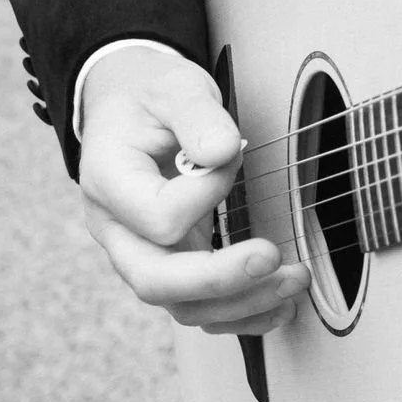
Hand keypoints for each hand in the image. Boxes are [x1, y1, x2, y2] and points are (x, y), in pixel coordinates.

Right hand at [78, 46, 309, 333]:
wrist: (129, 110)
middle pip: (156, 282)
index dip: (205, 194)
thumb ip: (197, 116)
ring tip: (293, 281)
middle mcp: (118, 231)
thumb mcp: (172, 87)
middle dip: (220, 279)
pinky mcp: (171, 265)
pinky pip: (199, 308)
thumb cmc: (149, 99)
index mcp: (109, 183)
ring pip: (181, 307)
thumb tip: (222, 151)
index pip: (158, 217)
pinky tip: (280, 305)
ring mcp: (142, 254)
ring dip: (242, 303)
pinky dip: (242, 315)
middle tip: (272, 258)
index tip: (232, 154)